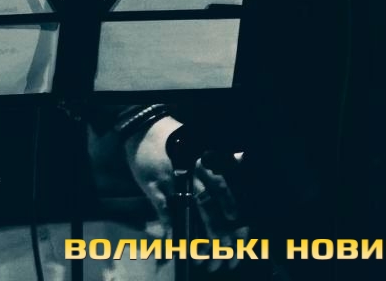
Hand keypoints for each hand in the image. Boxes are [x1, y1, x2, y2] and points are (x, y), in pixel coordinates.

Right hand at [124, 117, 248, 272]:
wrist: (143, 128)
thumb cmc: (172, 139)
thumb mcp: (197, 144)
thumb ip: (217, 157)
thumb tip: (242, 159)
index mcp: (204, 163)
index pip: (223, 192)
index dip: (231, 214)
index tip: (238, 233)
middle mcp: (191, 172)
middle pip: (209, 206)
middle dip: (218, 233)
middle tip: (224, 254)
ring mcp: (172, 179)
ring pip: (190, 210)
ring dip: (197, 236)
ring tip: (203, 256)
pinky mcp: (153, 185)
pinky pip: (164, 209)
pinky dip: (169, 227)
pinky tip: (175, 241)